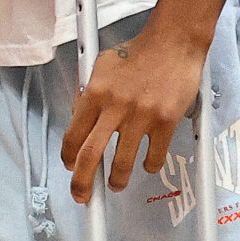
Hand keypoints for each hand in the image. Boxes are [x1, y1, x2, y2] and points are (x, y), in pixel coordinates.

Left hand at [62, 27, 209, 203]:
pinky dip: (149, 165)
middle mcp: (114, 107)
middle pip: (90, 154)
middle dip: (83, 182)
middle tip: (83, 196)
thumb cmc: (135, 53)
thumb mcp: (100, 66)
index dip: (68, 157)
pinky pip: (154, 156)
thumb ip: (87, 93)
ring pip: (123, 162)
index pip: (72, 134)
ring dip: (118, 179)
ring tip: (117, 183)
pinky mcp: (165, 121)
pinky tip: (147, 164)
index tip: (69, 167)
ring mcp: (141, 116)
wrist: (171, 44)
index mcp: (94, 93)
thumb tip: (77, 120)